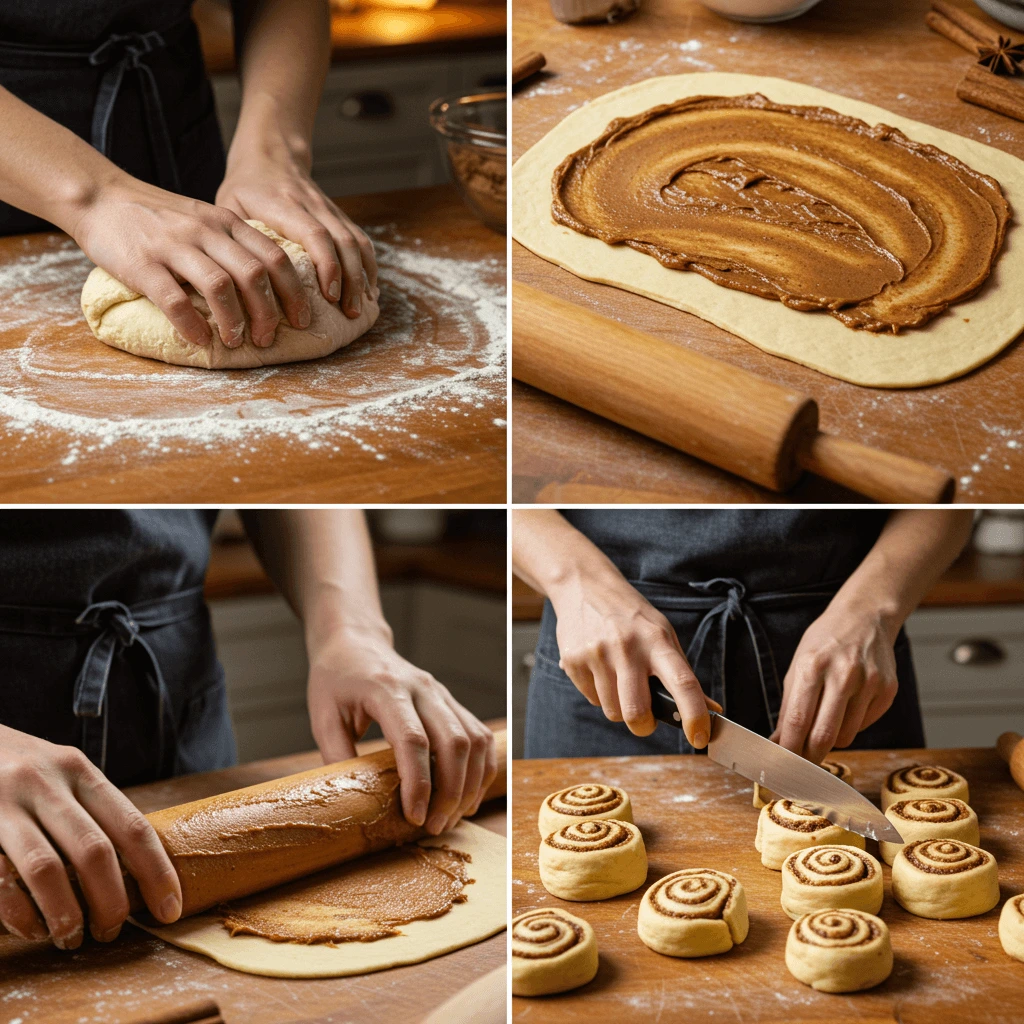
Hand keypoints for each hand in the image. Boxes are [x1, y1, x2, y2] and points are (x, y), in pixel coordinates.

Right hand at [0, 726, 181, 948]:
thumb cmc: (19, 768)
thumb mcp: (61, 772)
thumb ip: (92, 808)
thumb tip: (138, 868)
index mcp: (79, 771)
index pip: (132, 826)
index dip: (156, 872)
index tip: (170, 910)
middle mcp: (46, 783)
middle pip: (94, 851)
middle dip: (111, 901)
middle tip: (113, 931)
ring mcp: (6, 803)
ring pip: (46, 868)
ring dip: (66, 913)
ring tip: (73, 937)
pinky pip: (0, 879)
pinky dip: (20, 913)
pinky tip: (32, 929)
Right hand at [72, 174, 310, 350]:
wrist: (100, 197)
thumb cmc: (159, 219)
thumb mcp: (205, 221)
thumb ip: (234, 246)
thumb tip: (271, 288)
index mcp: (227, 223)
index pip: (275, 257)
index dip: (295, 292)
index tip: (303, 319)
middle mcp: (206, 232)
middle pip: (255, 274)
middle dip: (270, 313)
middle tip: (270, 339)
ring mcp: (174, 246)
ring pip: (220, 286)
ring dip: (234, 321)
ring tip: (237, 342)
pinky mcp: (143, 264)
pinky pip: (174, 299)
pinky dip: (191, 325)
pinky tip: (199, 340)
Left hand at [217, 146, 377, 320]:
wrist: (270, 155)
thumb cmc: (245, 188)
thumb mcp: (230, 207)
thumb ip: (239, 240)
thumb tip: (242, 284)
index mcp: (284, 204)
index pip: (315, 233)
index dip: (327, 264)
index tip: (330, 295)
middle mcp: (313, 205)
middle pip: (343, 241)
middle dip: (351, 279)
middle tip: (349, 312)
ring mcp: (330, 210)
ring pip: (357, 241)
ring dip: (363, 276)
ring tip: (360, 307)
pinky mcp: (339, 216)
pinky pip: (362, 241)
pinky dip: (368, 267)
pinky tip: (368, 290)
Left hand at [306, 624, 495, 835]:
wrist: (356, 642)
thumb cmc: (336, 680)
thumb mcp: (323, 716)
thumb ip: (337, 756)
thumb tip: (353, 803)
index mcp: (386, 690)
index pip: (413, 740)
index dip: (418, 783)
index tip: (414, 817)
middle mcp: (422, 688)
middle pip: (454, 742)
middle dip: (451, 792)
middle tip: (434, 826)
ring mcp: (441, 693)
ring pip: (475, 740)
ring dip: (470, 784)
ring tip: (452, 818)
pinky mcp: (451, 701)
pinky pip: (480, 735)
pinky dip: (482, 768)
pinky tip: (468, 795)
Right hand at [549, 574, 719, 746]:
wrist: (584, 586)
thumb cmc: (631, 616)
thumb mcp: (662, 634)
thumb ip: (682, 673)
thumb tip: (711, 709)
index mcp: (657, 640)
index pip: (683, 683)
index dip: (695, 716)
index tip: (700, 738)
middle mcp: (626, 647)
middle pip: (637, 713)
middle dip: (644, 725)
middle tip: (646, 717)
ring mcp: (596, 654)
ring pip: (613, 712)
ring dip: (619, 707)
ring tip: (619, 680)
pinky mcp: (572, 661)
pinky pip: (592, 700)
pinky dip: (599, 694)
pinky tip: (600, 670)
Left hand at [770, 597, 899, 763]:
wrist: (865, 618)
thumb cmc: (825, 643)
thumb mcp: (797, 666)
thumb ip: (788, 706)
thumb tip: (779, 742)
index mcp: (812, 666)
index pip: (798, 720)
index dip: (790, 748)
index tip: (784, 763)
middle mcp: (843, 674)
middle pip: (824, 736)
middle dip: (811, 756)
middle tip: (803, 762)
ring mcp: (869, 683)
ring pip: (846, 736)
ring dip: (832, 740)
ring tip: (825, 723)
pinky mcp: (887, 690)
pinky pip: (865, 725)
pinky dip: (852, 725)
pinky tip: (847, 707)